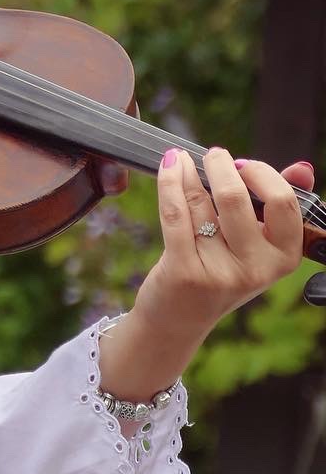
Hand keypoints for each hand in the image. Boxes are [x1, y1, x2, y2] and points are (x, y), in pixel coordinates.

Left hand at [100, 149, 309, 400]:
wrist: (180, 318)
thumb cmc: (222, 270)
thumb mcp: (257, 245)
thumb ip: (279, 206)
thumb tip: (303, 168)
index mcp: (284, 258)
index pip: (284, 202)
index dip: (262, 174)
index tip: (243, 165)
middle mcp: (256, 269)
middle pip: (236, 198)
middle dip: (221, 165)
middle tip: (214, 155)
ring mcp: (220, 273)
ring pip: (200, 203)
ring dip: (188, 172)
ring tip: (182, 161)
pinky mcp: (184, 272)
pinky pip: (175, 213)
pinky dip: (169, 182)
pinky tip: (169, 164)